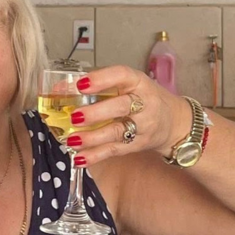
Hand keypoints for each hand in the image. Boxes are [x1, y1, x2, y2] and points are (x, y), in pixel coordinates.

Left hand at [66, 65, 192, 166]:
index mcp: (138, 82)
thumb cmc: (143, 99)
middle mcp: (143, 103)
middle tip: (75, 117)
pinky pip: (114, 150)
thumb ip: (100, 86)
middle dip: (97, 113)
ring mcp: (142, 126)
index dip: (101, 79)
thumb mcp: (129, 86)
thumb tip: (59, 89)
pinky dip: (96, 156)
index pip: (121, 75)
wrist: (175, 122)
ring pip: (117, 132)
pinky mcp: (137, 145)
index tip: (81, 84)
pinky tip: (79, 158)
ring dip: (93, 138)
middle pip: (121, 107)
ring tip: (72, 140)